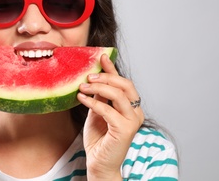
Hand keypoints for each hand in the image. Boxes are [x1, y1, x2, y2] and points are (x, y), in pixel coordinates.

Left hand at [77, 54, 143, 179]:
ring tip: (83, 86)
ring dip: (99, 87)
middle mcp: (136, 113)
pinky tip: (82, 98)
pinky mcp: (125, 130)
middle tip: (88, 75)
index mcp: (131, 107)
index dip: (113, 69)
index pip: (123, 83)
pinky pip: (108, 109)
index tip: (102, 56)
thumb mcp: (98, 112)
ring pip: (118, 95)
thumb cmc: (98, 139)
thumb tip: (94, 77)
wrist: (99, 163)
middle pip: (125, 85)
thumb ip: (100, 96)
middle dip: (106, 76)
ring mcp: (133, 121)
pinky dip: (93, 102)